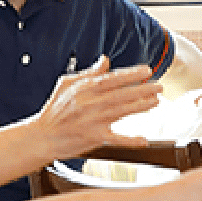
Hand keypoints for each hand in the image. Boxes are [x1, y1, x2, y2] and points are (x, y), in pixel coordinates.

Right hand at [33, 57, 160, 157]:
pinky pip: (116, 138)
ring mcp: (93, 121)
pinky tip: (143, 140)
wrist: (42, 136)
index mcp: (85, 89)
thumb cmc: (54, 110)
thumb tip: (105, 60)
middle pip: (122, 94)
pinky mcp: (94, 137)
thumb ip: (89, 73)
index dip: (132, 74)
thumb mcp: (67, 84)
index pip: (113, 78)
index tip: (147, 71)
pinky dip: (130, 140)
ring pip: (122, 111)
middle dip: (143, 89)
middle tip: (159, 86)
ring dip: (141, 106)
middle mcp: (91, 103)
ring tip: (156, 102)